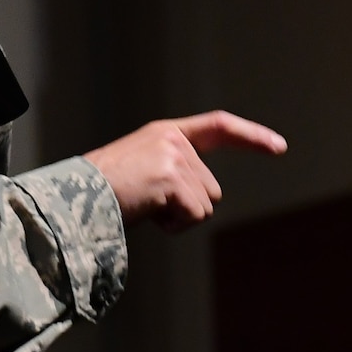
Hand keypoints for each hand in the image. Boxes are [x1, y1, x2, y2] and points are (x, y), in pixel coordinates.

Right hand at [85, 111, 287, 232]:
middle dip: (188, 206)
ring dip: (180, 217)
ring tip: (144, 208)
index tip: (279, 146)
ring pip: (206, 204)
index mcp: (165, 134)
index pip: (218, 126)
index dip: (250, 136)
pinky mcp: (172, 177)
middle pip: (212, 187)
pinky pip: (195, 215)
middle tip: (149, 204)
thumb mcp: (142, 172)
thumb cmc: (101, 195)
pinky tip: (147, 214)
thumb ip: (174, 174)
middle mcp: (173, 140)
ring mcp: (173, 157)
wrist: (73, 199)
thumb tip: (205, 201)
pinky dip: (174, 225)